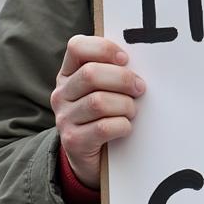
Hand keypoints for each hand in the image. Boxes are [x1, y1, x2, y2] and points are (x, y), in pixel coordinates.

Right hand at [51, 35, 144, 189]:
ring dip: (125, 105)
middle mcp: (62, 94)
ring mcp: (64, 118)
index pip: (77, 47)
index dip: (104, 48)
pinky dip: (122, 125)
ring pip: (98, 102)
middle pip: (91, 74)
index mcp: (69, 73)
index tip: (125, 59)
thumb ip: (113, 71)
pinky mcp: (73, 141)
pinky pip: (103, 127)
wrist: (90, 156)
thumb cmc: (104, 114)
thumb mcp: (104, 88)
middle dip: (123, 79)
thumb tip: (140, 58)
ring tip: (131, 110)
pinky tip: (125, 127)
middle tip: (139, 88)